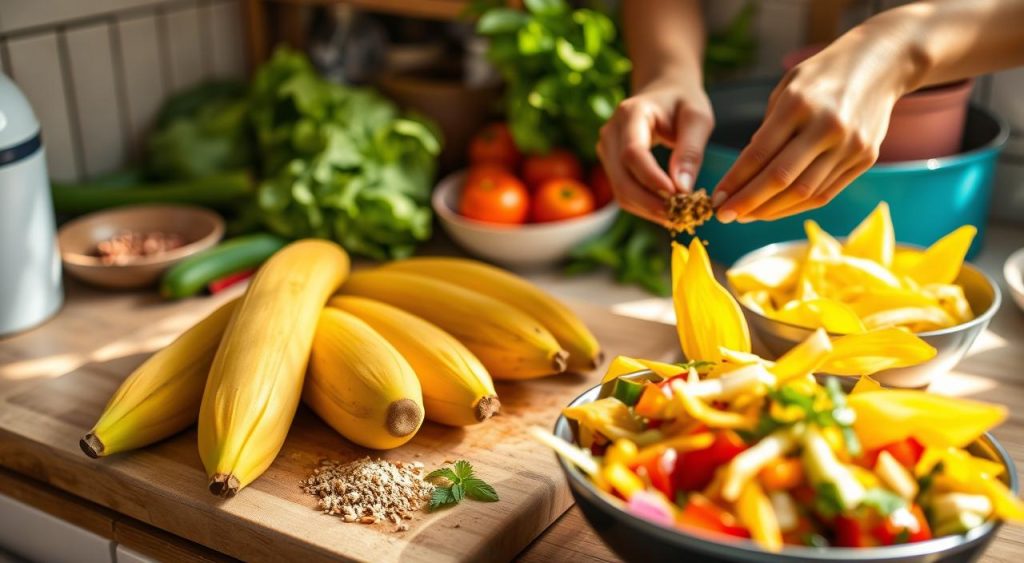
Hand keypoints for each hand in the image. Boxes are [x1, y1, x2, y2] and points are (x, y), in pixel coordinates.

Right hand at [597, 74, 713, 225]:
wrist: (662, 93)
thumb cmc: (683, 102)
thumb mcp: (697, 117)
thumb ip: (690, 150)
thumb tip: (683, 189)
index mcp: (630, 113)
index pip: (633, 153)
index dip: (652, 178)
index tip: (679, 196)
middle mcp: (610, 132)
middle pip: (622, 178)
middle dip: (650, 202)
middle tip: (681, 217)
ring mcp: (606, 150)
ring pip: (620, 191)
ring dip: (648, 210)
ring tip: (678, 218)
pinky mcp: (610, 165)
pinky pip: (623, 193)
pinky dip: (644, 207)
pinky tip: (666, 212)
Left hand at [713, 39, 910, 222]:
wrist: (882, 64)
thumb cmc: (823, 75)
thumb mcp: (787, 87)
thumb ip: (768, 130)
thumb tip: (746, 174)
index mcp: (799, 103)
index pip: (759, 153)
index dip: (735, 181)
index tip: (716, 199)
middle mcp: (826, 126)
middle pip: (780, 178)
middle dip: (747, 203)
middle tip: (724, 216)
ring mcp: (850, 145)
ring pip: (803, 192)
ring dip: (770, 210)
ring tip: (747, 215)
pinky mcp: (865, 158)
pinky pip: (825, 192)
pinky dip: (796, 206)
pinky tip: (775, 210)